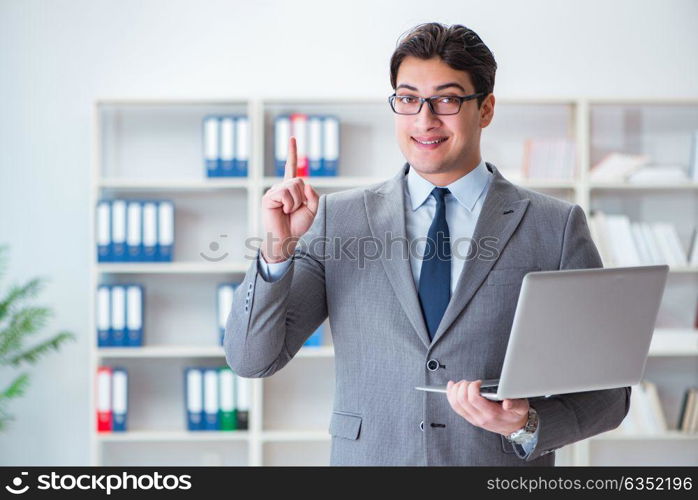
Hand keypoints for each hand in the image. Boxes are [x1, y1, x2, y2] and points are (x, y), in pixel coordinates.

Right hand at [261, 136, 319, 262]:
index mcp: (291, 188)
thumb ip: (313, 195)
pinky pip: (285, 194)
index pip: (291, 167)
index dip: (291, 152)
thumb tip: (305, 184)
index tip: (292, 137)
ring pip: (293, 187)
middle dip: (302, 197)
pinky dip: (288, 205)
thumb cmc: (297, 225)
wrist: (287, 238)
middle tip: (294, 210)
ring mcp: (274, 191)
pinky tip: (282, 211)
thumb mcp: (312, 209)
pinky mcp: (268, 197)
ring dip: (295, 203)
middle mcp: (281, 187)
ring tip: (288, 212)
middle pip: (299, 181)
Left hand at [446, 379, 528, 435]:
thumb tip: (507, 403)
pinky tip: (452, 388)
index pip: (473, 399)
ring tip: (460, 383)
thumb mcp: (521, 408)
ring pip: (456, 404)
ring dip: (454, 391)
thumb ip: (515, 404)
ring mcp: (473, 418)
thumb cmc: (515, 415)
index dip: (472, 387)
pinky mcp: (469, 417)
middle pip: (462, 400)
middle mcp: (479, 417)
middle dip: (462, 387)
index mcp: (491, 414)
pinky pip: (455, 407)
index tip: (478, 382)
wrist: (513, 428)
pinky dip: (451, 396)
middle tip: (469, 382)